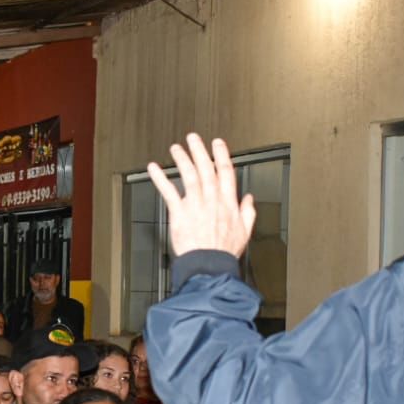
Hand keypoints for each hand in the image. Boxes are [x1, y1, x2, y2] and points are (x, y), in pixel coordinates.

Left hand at [147, 133, 256, 258]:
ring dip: (182, 159)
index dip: (221, 155)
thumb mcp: (245, 231)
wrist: (209, 265)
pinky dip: (160, 178)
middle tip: (193, 138)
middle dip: (200, 151)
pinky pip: (168, 191)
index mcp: (227, 202)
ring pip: (189, 175)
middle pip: (206, 168)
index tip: (217, 144)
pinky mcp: (179, 212)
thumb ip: (248, 212)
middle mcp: (211, 199)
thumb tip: (249, 199)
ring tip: (176, 148)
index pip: (226, 172)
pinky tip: (154, 169)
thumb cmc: (224, 251)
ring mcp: (195, 204)